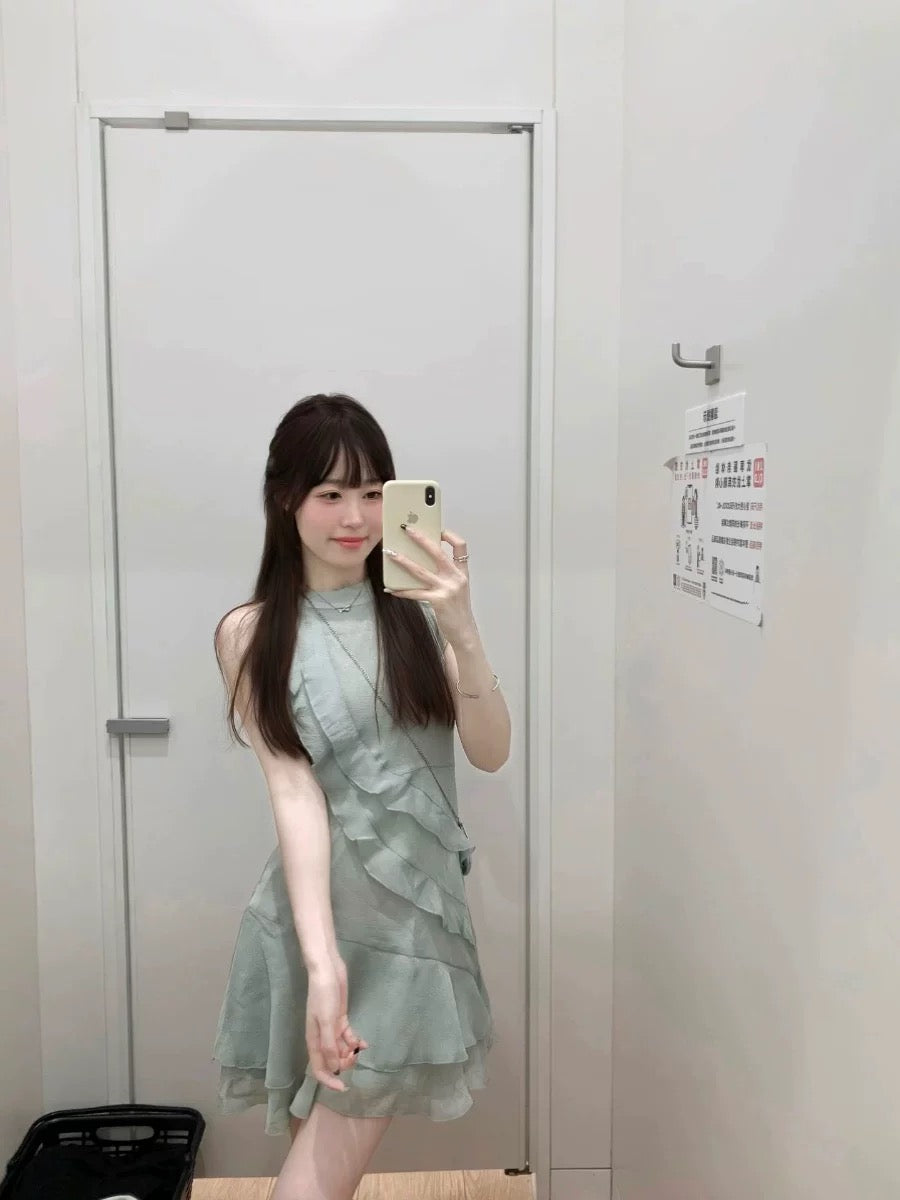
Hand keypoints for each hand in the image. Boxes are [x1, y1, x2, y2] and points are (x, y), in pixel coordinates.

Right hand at [305, 955, 367, 1092]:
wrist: (327, 971)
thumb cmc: (323, 995)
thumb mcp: (326, 1021)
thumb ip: (329, 1045)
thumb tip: (334, 1069)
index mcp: (313, 1040)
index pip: (319, 1068)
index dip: (329, 1080)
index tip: (344, 1087)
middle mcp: (321, 1037)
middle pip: (332, 1060)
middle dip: (344, 1063)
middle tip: (354, 1056)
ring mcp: (331, 1029)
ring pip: (342, 1050)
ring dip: (351, 1052)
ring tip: (360, 1047)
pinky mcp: (340, 1020)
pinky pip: (348, 1037)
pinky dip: (355, 1042)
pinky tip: (364, 1043)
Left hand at [383, 527, 474, 645]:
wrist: (464, 631)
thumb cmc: (457, 609)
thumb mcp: (457, 588)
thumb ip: (445, 574)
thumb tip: (421, 561)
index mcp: (462, 572)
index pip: (461, 546)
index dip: (450, 535)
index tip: (438, 529)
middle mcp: (456, 578)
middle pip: (437, 552)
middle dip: (420, 539)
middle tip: (407, 529)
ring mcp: (447, 589)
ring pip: (420, 570)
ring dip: (403, 561)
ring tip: (390, 554)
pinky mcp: (437, 601)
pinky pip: (415, 593)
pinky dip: (401, 590)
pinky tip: (390, 589)